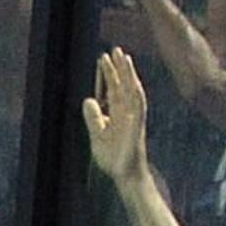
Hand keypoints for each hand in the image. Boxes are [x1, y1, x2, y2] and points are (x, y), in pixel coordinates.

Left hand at [83, 45, 154, 180]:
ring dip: (128, 74)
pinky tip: (133, 81)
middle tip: (113, 50)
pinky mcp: (137, 125)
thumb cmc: (113, 159)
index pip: (111, 90)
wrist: (125, 175)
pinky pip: (138, 106)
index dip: (107, 75)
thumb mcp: (97, 136)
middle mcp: (125, 112)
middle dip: (117, 68)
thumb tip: (87, 99)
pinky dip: (136, 93)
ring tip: (123, 57)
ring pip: (131, 90)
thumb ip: (92, 118)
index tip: (103, 59)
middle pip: (121, 85)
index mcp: (115, 115)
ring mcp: (133, 117)